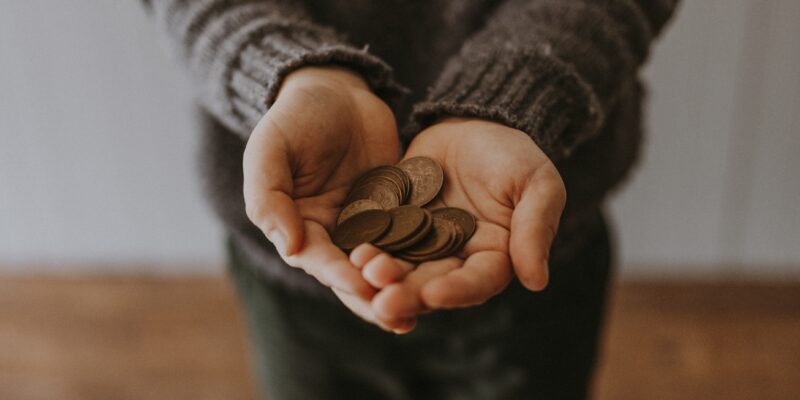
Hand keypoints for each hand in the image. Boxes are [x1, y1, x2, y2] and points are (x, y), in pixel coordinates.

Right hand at [242, 66, 410, 330]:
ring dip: (400, 287)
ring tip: (422, 309)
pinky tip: (445, 272)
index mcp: (298, 226)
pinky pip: (410, 237)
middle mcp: (332, 234)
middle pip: (353, 274)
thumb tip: (290, 247)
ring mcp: (367, 225)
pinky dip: (422, 257)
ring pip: (384, 264)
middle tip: (399, 316)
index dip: (338, 274)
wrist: (336, 89)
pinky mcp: (396, 211)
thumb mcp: (271, 149)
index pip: (318, 259)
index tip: (361, 285)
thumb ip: (270, 197)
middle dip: (374, 296)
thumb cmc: (295, 117)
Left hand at [352, 117, 565, 323]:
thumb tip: (537, 281)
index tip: (434, 294)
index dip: (456, 291)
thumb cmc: (513, 154)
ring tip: (363, 272)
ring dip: (381, 276)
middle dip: (408, 293)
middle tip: (383, 302)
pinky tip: (350, 250)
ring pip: (400, 267)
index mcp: (494, 257)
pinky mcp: (393, 224)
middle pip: (432, 284)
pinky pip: (378, 239)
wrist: (471, 123)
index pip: (477, 282)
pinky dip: (366, 246)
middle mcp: (455, 259)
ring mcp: (420, 243)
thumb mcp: (537, 183)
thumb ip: (535, 228)